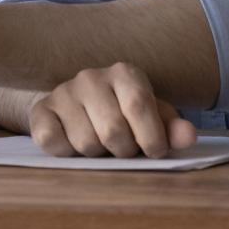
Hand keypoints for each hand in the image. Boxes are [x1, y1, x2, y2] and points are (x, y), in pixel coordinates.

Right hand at [28, 62, 197, 157]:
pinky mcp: (41, 111)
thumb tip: (188, 136)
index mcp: (124, 73)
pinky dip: (67, 153)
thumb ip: (172, 129)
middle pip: (113, 130)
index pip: (138, 105)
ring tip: (100, 145)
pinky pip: (54, 142)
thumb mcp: (152, 118)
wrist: (77, 107)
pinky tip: (74, 145)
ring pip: (86, 142)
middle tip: (123, 150)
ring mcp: (63, 93)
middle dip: (124, 151)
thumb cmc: (122, 115)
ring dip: (97, 155)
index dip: (150, 137)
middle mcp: (91, 77)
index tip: (154, 152)